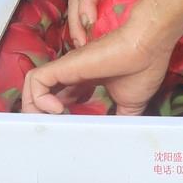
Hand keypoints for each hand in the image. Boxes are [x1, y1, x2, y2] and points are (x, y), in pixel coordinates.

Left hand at [22, 24, 173, 115]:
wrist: (148, 45)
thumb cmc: (143, 66)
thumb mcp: (130, 103)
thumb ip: (120, 118)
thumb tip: (120, 137)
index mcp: (88, 79)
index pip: (62, 96)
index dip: (60, 114)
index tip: (68, 128)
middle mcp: (74, 72)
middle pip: (44, 92)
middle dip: (41, 114)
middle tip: (52, 129)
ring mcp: (68, 68)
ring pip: (34, 85)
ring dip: (34, 108)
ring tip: (49, 122)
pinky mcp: (65, 65)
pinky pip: (37, 81)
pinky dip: (38, 99)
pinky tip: (57, 110)